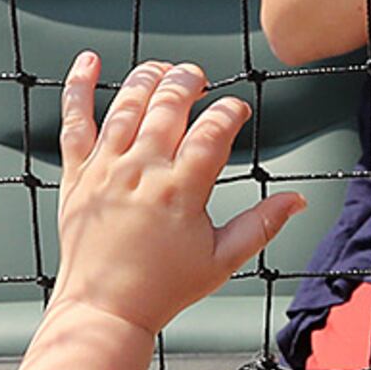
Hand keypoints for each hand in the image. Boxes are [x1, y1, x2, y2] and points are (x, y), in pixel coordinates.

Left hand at [48, 55, 308, 335]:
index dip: (229, 112)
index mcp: (180, 191)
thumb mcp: (222, 260)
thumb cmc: (161, 288)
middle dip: (189, 81)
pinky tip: (89, 61)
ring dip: (149, 78)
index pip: (212, 131)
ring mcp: (106, 169)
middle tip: (200, 79)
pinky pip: (75, 121)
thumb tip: (295, 201)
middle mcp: (141, 172)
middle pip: (169, 104)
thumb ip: (261, 226)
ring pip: (128, 104)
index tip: (237, 110)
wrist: (105, 308)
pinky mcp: (78, 174)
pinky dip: (79, 87)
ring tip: (165, 71)